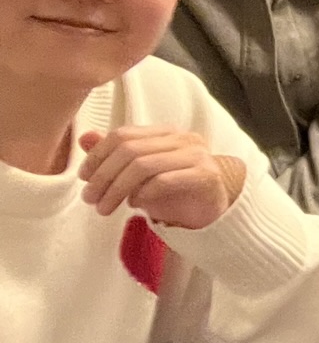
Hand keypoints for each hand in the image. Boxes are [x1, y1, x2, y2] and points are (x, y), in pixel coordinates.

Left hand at [77, 127, 247, 229]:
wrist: (211, 210)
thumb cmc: (173, 191)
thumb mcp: (139, 173)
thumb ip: (115, 155)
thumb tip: (86, 137)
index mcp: (165, 132)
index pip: (123, 134)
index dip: (98, 155)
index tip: (84, 178)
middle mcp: (182, 138)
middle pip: (130, 150)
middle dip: (103, 176)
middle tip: (89, 198)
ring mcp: (197, 155)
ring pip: (143, 165)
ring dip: (117, 189)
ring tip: (105, 208)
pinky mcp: (206, 175)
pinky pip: (164, 181)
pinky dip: (143, 194)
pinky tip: (136, 204)